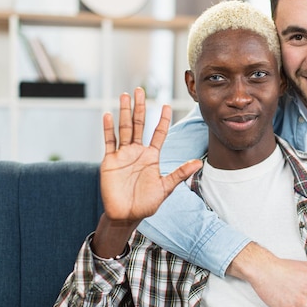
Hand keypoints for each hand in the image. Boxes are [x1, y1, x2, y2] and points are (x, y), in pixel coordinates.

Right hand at [93, 88, 201, 256]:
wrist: (126, 216)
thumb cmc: (147, 203)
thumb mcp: (166, 187)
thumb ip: (180, 173)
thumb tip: (198, 162)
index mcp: (152, 156)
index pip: (158, 133)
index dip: (162, 119)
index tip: (166, 105)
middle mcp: (137, 152)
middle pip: (139, 124)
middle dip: (140, 108)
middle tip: (140, 90)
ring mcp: (123, 155)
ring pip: (124, 129)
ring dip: (124, 112)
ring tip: (125, 96)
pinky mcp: (110, 161)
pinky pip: (109, 142)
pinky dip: (108, 129)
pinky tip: (108, 115)